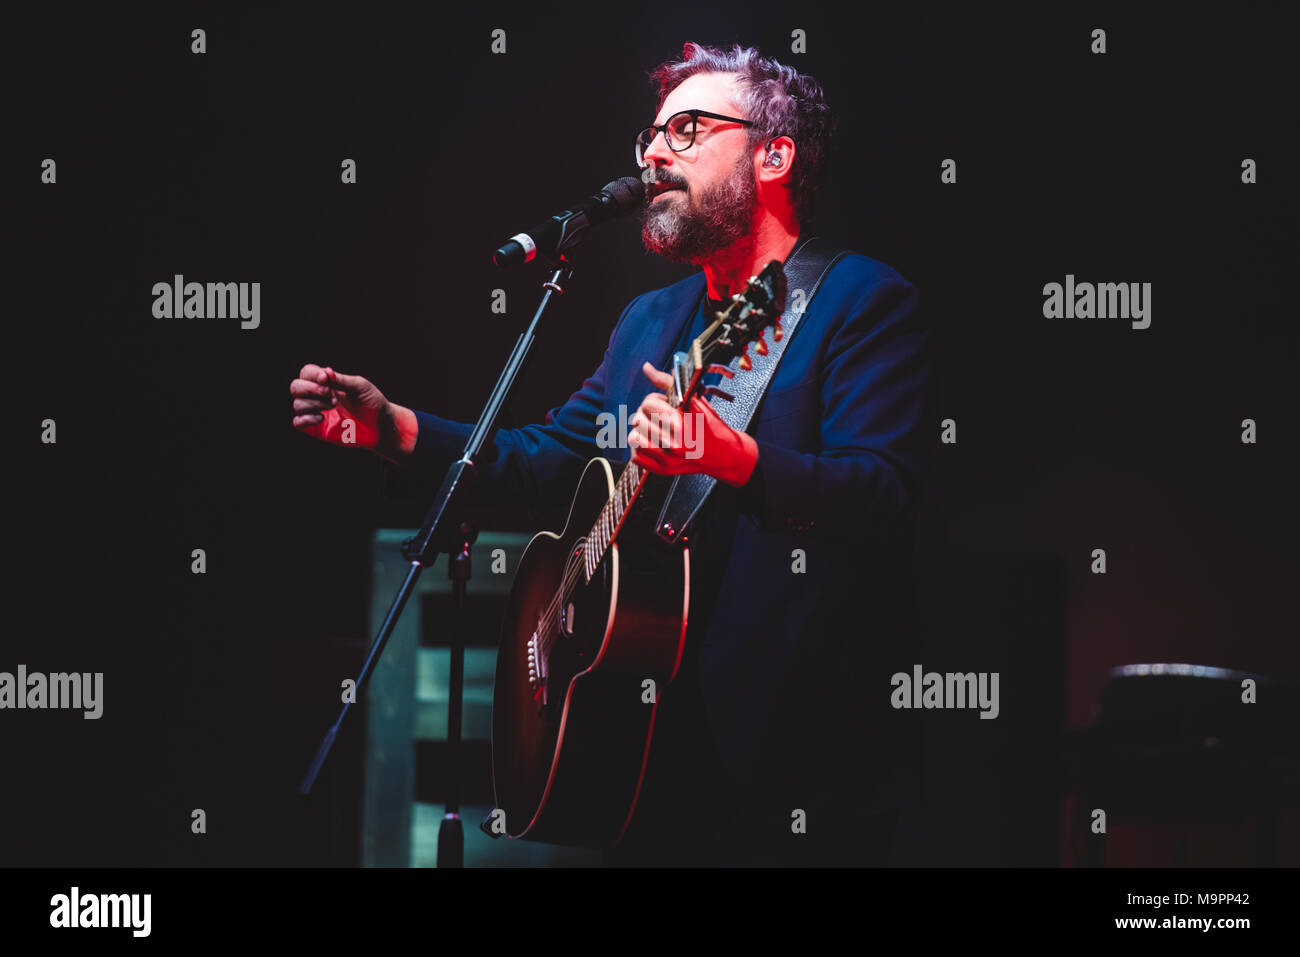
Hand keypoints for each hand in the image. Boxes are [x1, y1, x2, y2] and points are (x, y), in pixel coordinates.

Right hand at [290, 363, 412, 460]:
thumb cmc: (372, 402)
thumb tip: (326, 373)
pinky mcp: (316, 428)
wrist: (380, 425)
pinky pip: (298, 422)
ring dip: (314, 403)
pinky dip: (306, 419)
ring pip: (298, 404)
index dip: (312, 374)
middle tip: (331, 394)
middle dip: (310, 389)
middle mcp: (318, 396)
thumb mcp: (360, 386)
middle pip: (296, 387)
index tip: (326, 379)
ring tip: (334, 405)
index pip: (307, 373)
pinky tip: (321, 417)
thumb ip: (342, 380)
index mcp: (326, 382)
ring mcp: (316, 412)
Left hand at [628, 361, 758, 485]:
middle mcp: (673, 444)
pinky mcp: (662, 470)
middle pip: (638, 419)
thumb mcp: (693, 399)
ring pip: (633, 438)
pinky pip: (636, 456)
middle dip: (647, 414)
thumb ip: (667, 383)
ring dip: (641, 431)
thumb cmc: (709, 425)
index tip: (664, 405)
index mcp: (681, 423)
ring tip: (654, 429)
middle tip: (660, 417)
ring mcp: (666, 459)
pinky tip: (654, 443)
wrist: (722, 454)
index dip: (655, 401)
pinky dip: (641, 449)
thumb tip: (647, 368)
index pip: (648, 403)